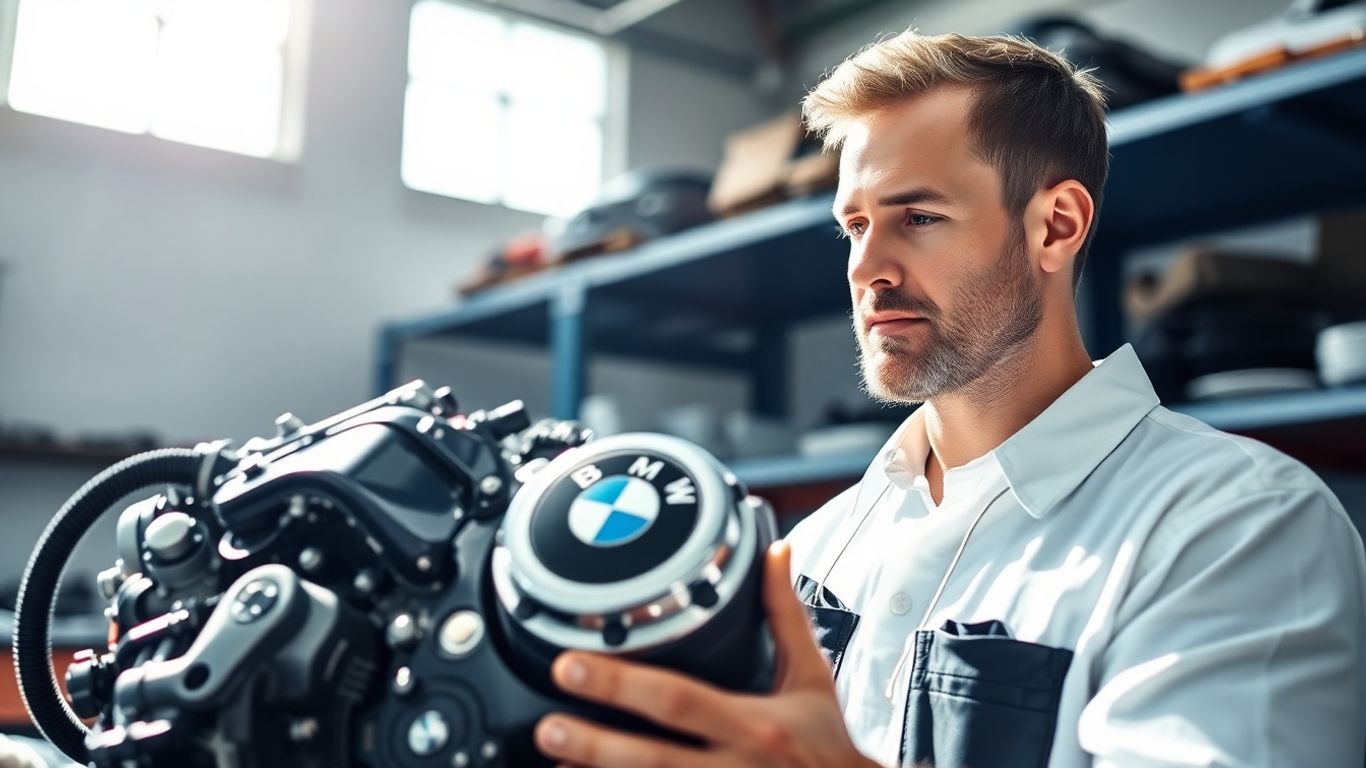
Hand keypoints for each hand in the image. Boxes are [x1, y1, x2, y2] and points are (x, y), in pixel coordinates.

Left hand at [534, 541, 881, 766]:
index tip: (571, 666)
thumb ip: (786, 615)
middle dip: (594, 743)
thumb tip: (775, 551)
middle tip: (547, 726)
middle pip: (654, 758)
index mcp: (757, 723)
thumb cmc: (830, 747)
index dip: (620, 686)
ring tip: (554, 760)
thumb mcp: (812, 679)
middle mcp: (738, 767)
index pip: (678, 700)